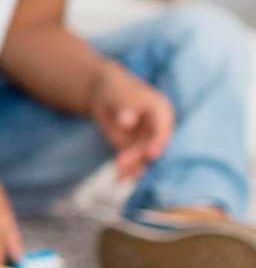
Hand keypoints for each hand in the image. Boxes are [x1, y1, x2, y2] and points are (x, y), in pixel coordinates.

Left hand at [89, 62, 172, 180]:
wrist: (105, 94)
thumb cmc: (117, 89)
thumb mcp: (120, 95)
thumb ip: (125, 108)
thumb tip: (127, 122)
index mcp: (162, 112)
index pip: (163, 130)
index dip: (158, 142)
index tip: (151, 154)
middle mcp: (157, 129)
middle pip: (152, 146)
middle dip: (139, 157)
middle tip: (121, 162)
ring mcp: (146, 140)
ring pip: (143, 158)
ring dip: (133, 168)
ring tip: (119, 175)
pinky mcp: (133, 148)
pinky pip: (133, 162)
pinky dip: (126, 170)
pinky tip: (118, 178)